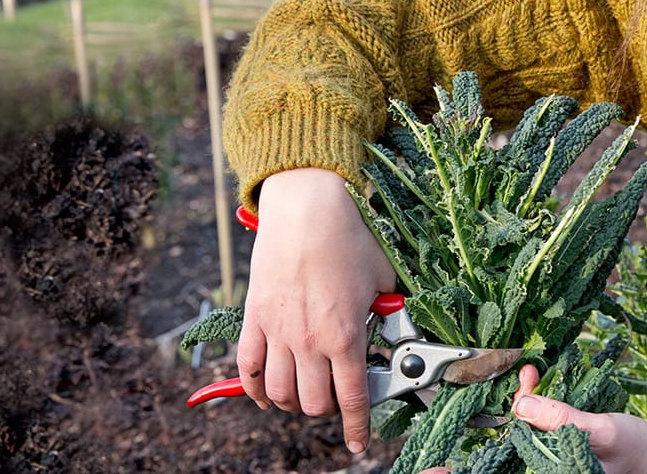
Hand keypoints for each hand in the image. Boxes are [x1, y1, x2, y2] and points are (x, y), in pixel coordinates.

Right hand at [235, 167, 396, 454]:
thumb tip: (399, 331)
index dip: (358, 428)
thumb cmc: (350, 235)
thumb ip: (391, 312)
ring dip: (294, 403)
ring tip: (308, 394)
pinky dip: (256, 389)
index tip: (360, 442)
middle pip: (313, 405)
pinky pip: (247, 369)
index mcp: (345, 334)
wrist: (307, 205)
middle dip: (329, 411)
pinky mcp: (254, 318)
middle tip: (339, 399)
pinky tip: (268, 392)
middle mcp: (308, 340)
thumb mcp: (385, 277)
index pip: (352, 399)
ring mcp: (277, 332)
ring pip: (279, 394)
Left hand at [414, 368, 646, 473]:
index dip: (462, 473)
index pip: (497, 472)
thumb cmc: (635, 451)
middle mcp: (542, 468)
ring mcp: (545, 462)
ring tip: (526, 376)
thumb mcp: (602, 432)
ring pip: (515, 439)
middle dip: (490, 427)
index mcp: (550, 473)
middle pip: (501, 456)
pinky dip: (531, 405)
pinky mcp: (553, 450)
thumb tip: (522, 404)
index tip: (429, 472)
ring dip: (515, 407)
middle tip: (486, 402)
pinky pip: (532, 430)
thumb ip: (562, 419)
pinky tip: (534, 382)